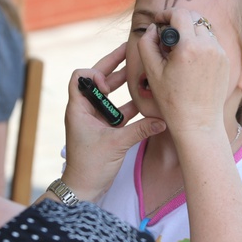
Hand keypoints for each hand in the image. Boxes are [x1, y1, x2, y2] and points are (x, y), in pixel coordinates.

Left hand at [62, 43, 165, 201]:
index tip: (108, 82)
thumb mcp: (117, 145)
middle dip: (115, 67)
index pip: (80, 77)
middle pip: (98, 80)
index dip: (94, 73)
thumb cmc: (90, 167)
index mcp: (78, 109)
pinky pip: (118, 110)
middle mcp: (85, 110)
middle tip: (133, 52)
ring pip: (110, 95)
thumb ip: (141, 129)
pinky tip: (146, 101)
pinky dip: (130, 105)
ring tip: (143, 73)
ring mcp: (95, 119)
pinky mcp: (104, 129)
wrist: (83, 189)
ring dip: (125, 85)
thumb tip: (163, 119)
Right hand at [137, 9, 228, 135]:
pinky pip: (212, 42)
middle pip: (194, 17)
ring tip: (178, 49)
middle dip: (179, 20)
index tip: (158, 22)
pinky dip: (200, 43)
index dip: (166, 14)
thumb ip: (147, 44)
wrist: (198, 123)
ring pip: (204, 28)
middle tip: (167, 35)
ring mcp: (220, 53)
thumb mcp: (152, 72)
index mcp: (189, 46)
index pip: (180, 13)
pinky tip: (190, 60)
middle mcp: (208, 46)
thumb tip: (152, 28)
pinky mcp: (225, 61)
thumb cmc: (172, 100)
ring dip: (190, 31)